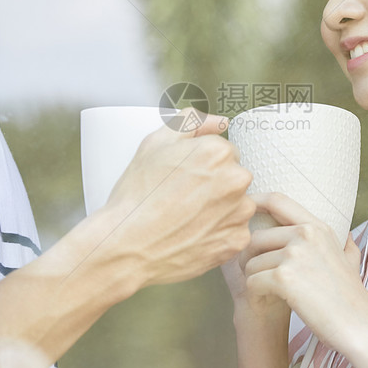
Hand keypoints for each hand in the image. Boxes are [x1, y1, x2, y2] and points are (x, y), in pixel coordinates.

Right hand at [104, 109, 254, 286]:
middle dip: (215, 185)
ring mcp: (239, 211)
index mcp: (218, 151)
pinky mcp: (237, 240)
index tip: (185, 177)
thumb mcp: (154, 144)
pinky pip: (235, 231)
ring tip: (188, 218)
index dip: (202, 164)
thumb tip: (219, 122)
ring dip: (220, 209)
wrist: (128, 246)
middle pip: (233, 177)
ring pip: (237, 204)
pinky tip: (195, 234)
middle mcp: (236, 179)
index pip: (224, 152)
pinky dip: (219, 234)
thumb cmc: (138, 197)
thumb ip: (191, 123)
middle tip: (184, 199)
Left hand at [243, 193, 365, 350]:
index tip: (244, 208)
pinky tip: (268, 301)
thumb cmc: (351, 297)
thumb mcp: (350, 262)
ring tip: (268, 292)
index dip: (256, 200)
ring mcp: (294, 255)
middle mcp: (305, 235)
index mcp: (317, 227)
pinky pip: (251, 281)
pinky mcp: (283, 278)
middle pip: (255, 237)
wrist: (358, 323)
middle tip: (253, 273)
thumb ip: (345, 246)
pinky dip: (256, 294)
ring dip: (253, 279)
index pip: (278, 201)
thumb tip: (347, 237)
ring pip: (251, 262)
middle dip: (248, 257)